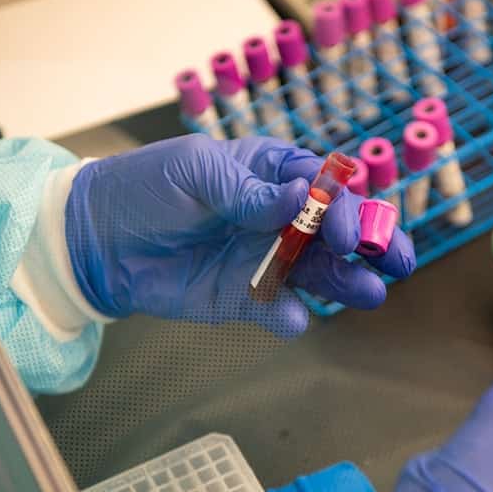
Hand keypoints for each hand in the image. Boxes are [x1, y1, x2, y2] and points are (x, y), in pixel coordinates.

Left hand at [65, 135, 415, 335]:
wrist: (96, 239)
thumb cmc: (146, 187)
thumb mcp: (196, 173)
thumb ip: (249, 190)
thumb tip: (302, 196)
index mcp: (271, 174)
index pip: (323, 187)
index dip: (344, 206)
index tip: (350, 229)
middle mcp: (278, 218)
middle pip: (336, 231)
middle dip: (371, 244)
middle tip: (397, 261)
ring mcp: (264, 260)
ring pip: (318, 272)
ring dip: (346, 283)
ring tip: (370, 295)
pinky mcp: (244, 298)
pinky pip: (277, 308)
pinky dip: (288, 315)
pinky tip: (294, 318)